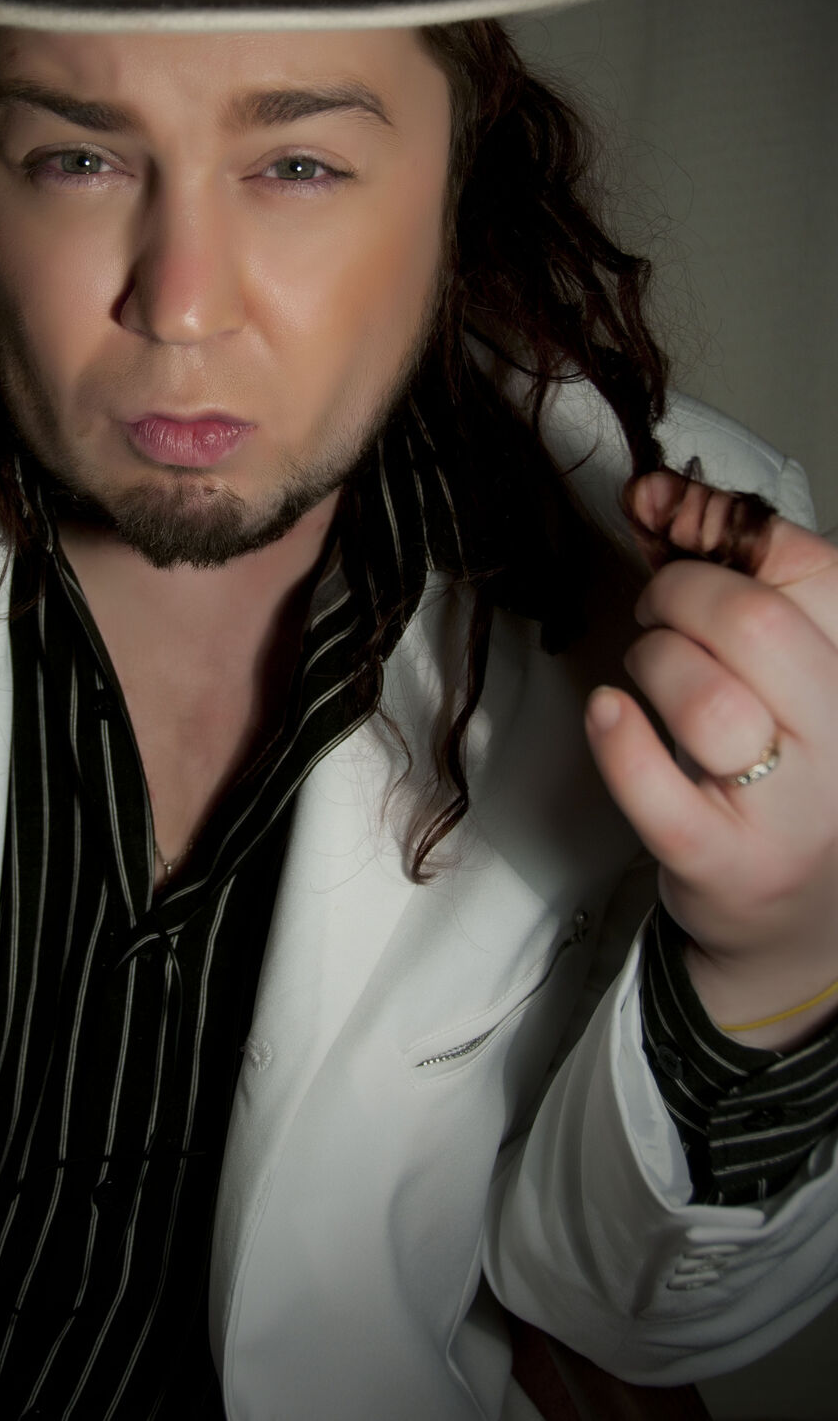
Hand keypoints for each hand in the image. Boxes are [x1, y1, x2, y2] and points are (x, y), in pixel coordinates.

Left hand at [585, 471, 837, 1047]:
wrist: (803, 928)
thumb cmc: (784, 774)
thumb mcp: (784, 674)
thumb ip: (727, 578)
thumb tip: (654, 494)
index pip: (813, 567)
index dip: (724, 526)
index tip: (666, 515)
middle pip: (756, 624)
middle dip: (679, 595)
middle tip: (656, 614)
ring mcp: (791, 811)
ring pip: (706, 700)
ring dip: (652, 664)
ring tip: (647, 676)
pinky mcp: (727, 865)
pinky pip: (659, 790)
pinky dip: (620, 739)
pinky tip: (610, 716)